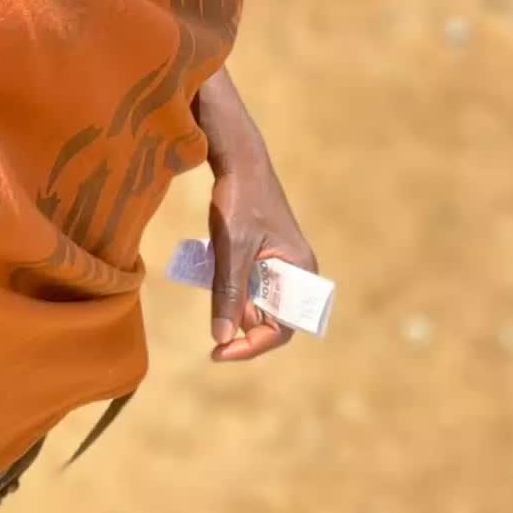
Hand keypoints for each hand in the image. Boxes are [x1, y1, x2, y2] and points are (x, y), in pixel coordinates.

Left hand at [207, 155, 317, 364]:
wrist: (238, 160)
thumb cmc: (240, 200)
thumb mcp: (232, 249)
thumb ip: (228, 294)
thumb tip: (221, 339)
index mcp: (300, 271)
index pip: (283, 327)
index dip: (253, 346)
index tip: (220, 352)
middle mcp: (296, 273)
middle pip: (269, 320)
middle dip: (239, 321)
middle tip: (212, 310)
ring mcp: (279, 266)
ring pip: (255, 304)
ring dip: (232, 302)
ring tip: (214, 273)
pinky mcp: (264, 259)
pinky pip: (248, 287)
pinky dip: (230, 288)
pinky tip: (215, 267)